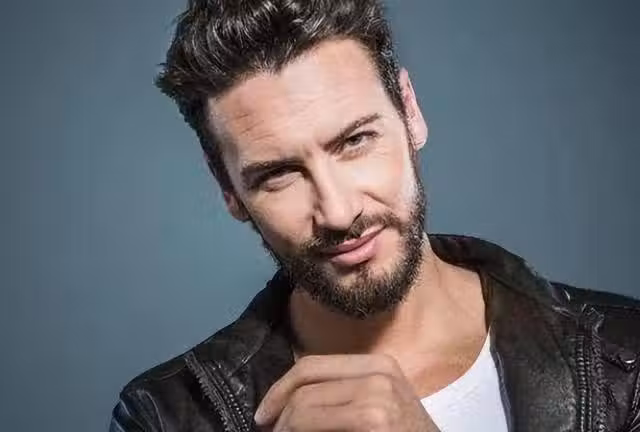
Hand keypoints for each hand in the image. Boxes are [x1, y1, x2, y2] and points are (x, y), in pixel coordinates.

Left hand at [254, 354, 439, 430]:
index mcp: (378, 365)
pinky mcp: (373, 423)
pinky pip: (314, 428)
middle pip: (304, 387)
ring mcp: (377, 400)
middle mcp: (378, 375)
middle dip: (278, 413)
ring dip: (285, 428)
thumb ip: (344, 394)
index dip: (280, 389)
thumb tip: (288, 403)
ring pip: (303, 409)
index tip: (265, 413)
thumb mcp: (382, 404)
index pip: (311, 366)